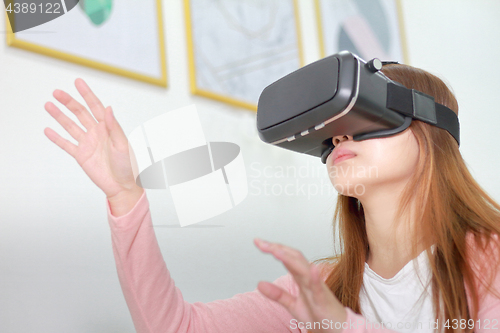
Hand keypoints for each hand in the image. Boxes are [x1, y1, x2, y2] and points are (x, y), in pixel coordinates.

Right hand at [44, 78, 142, 203]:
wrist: (123, 186)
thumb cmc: (129, 166)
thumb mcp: (123, 145)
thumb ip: (114, 127)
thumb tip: (108, 108)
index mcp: (108, 128)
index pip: (96, 107)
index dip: (87, 94)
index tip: (78, 82)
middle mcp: (97, 133)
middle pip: (80, 113)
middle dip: (69, 102)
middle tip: (57, 92)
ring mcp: (88, 144)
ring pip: (71, 126)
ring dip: (60, 116)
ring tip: (48, 105)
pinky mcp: (81, 156)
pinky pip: (66, 145)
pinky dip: (57, 138)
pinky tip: (48, 130)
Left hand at [254, 239, 346, 332]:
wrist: (338, 330)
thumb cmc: (319, 315)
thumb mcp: (292, 305)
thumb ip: (277, 294)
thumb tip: (259, 284)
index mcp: (301, 278)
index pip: (287, 258)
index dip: (273, 249)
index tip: (258, 242)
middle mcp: (309, 279)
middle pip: (294, 258)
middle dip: (277, 249)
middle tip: (261, 243)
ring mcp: (317, 288)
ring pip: (304, 270)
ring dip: (290, 259)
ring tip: (276, 251)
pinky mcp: (323, 301)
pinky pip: (319, 288)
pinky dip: (315, 278)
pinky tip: (312, 269)